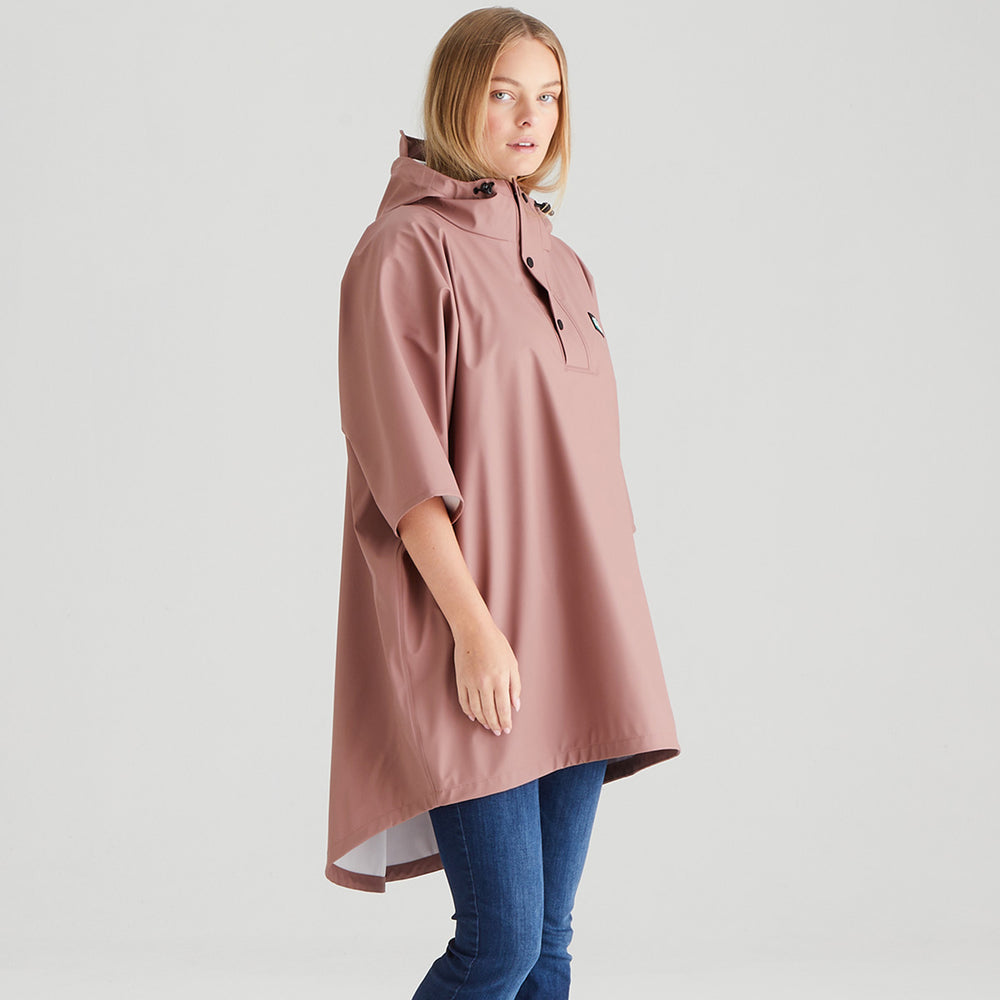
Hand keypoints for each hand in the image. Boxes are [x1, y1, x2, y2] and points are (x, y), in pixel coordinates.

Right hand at [451, 617, 520, 735]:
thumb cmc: (496, 645)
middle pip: (489, 712)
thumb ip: (515, 686)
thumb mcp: (512, 663)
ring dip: (483, 720)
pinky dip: (469, 711)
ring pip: (476, 709)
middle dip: (495, 724)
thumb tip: (516, 706)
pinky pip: (464, 701)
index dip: (505, 721)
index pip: (503, 708)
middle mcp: (485, 683)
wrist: (473, 631)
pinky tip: (474, 716)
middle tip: (498, 732)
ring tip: (488, 726)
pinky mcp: (460, 680)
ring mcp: (470, 682)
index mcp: (500, 679)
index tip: (507, 729)